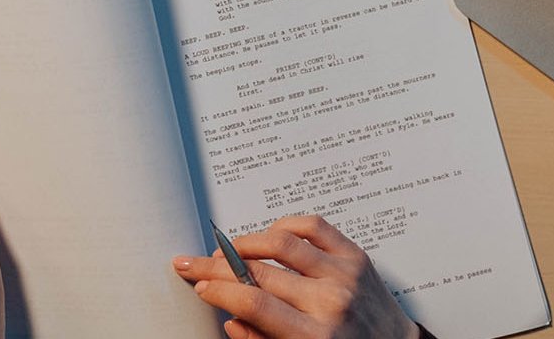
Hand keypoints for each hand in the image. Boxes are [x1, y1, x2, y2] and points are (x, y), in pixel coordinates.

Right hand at [173, 216, 418, 338]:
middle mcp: (331, 302)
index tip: (200, 284)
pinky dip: (284, 226)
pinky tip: (269, 235)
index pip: (254, 303)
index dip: (219, 290)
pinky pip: (313, 227)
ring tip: (227, 250)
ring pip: (281, 243)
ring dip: (246, 243)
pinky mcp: (355, 256)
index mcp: (316, 337)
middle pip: (261, 272)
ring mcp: (345, 274)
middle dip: (219, 266)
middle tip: (198, 263)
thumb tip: (231, 317)